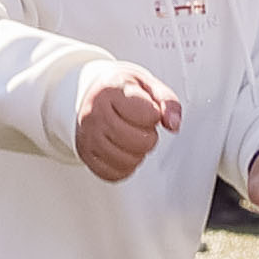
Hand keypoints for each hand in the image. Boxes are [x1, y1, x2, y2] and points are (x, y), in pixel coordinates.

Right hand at [73, 60, 178, 181]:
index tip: (147, 109)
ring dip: (138, 154)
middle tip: (141, 127)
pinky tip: (124, 151)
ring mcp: (86, 135)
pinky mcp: (85, 153)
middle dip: (149, 137)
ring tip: (132, 138)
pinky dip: (124, 168)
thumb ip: (167, 101)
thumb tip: (173, 125)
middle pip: (138, 142)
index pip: (147, 115)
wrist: (94, 93)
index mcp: (110, 91)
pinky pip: (111, 174)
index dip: (154, 115)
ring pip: (125, 161)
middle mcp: (93, 113)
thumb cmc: (122, 90)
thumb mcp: (148, 84)